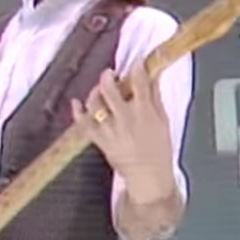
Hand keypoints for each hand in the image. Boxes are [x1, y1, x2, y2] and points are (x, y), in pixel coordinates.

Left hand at [70, 58, 174, 202]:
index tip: (135, 62)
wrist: (148, 176)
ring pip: (95, 103)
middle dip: (108, 77)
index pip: (139, 83)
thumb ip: (155, 97)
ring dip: (95, 92)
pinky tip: (76, 102)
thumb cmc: (159, 149)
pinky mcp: (99, 139)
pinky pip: (83, 123)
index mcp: (145, 112)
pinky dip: (77, 111)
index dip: (136, 68)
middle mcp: (125, 118)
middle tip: (110, 74)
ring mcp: (110, 129)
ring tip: (99, 89)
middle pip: (110, 90)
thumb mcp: (163, 121)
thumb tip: (152, 76)